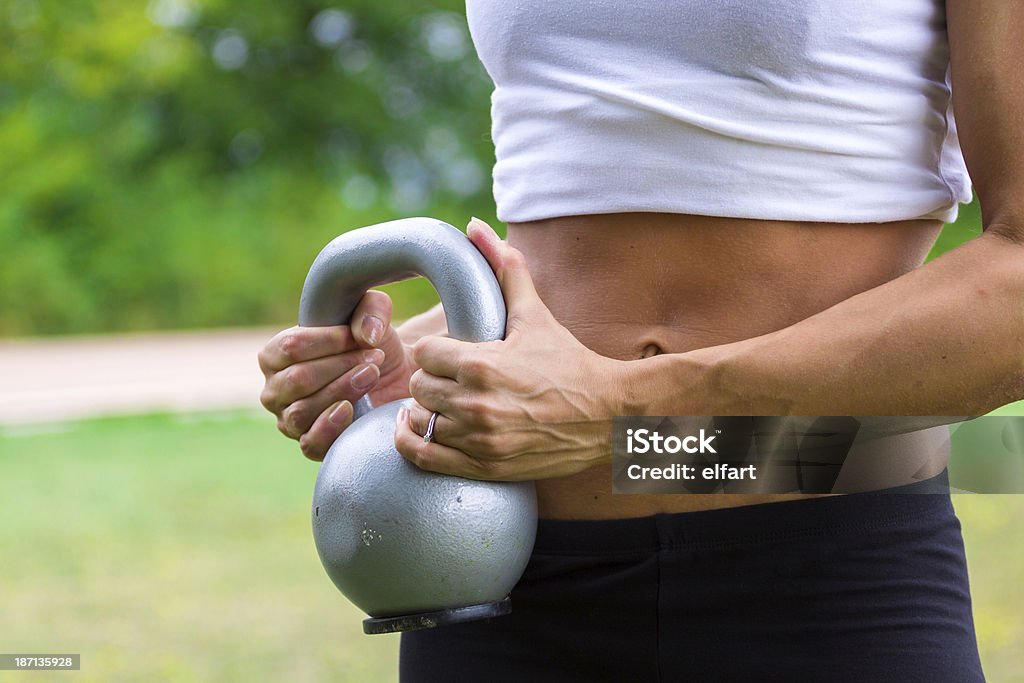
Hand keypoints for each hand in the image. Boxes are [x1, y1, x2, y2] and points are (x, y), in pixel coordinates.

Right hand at [258, 291, 414, 459]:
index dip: (328, 341)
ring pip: (302, 410)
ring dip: (342, 390)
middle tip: (373, 358)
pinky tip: (350, 409)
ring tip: (370, 375)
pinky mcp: (310, 444)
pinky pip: (309, 443)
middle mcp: (275, 389)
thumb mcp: (375, 316)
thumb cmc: (371, 343)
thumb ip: (371, 309)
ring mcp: (289, 420)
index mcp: (275, 355)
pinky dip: (329, 427)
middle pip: (297, 379)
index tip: (359, 338)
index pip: (289, 347)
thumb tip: (364, 335)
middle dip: (340, 366)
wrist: (394, 376)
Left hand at [393, 218, 624, 480]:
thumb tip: (474, 227)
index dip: (435, 351)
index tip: (449, 353)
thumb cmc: (569, 362)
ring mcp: (478, 440)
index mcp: (483, 364)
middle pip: (418, 387)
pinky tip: (422, 428)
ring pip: (419, 421)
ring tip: (442, 403)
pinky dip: (414, 443)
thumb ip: (503, 268)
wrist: (609, 416)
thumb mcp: (535, 314)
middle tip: (449, 378)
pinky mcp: (483, 466)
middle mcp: (476, 404)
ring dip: (426, 410)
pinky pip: (422, 457)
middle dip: (431, 379)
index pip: (424, 353)